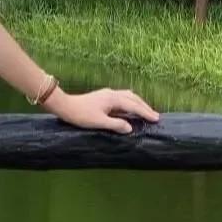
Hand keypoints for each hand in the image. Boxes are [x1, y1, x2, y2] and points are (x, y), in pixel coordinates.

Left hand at [42, 86, 159, 133]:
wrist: (65, 106)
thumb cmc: (81, 115)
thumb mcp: (99, 122)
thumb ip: (116, 125)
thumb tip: (130, 127)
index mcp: (113, 99)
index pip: (133, 106)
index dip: (145, 112)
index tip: (156, 119)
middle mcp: (112, 94)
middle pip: (133, 98)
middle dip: (144, 107)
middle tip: (154, 116)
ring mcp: (107, 94)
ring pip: (128, 96)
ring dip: (138, 103)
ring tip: (145, 112)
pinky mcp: (103, 97)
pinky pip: (122, 98)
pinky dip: (130, 103)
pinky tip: (129, 109)